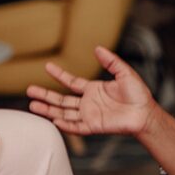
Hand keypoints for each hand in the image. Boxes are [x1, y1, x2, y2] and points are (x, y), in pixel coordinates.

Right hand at [27, 46, 156, 135]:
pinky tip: (53, 120)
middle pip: (61, 99)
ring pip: (63, 113)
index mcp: (93, 89)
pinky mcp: (94, 126)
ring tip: (32, 105)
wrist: (145, 113)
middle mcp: (88, 103)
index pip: (71, 82)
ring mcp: (89, 115)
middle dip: (45, 95)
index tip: (47, 66)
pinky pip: (76, 127)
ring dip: (48, 110)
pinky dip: (65, 125)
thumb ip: (110, 61)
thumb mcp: (124, 73)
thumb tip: (97, 48)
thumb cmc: (138, 94)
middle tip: (29, 90)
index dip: (59, 75)